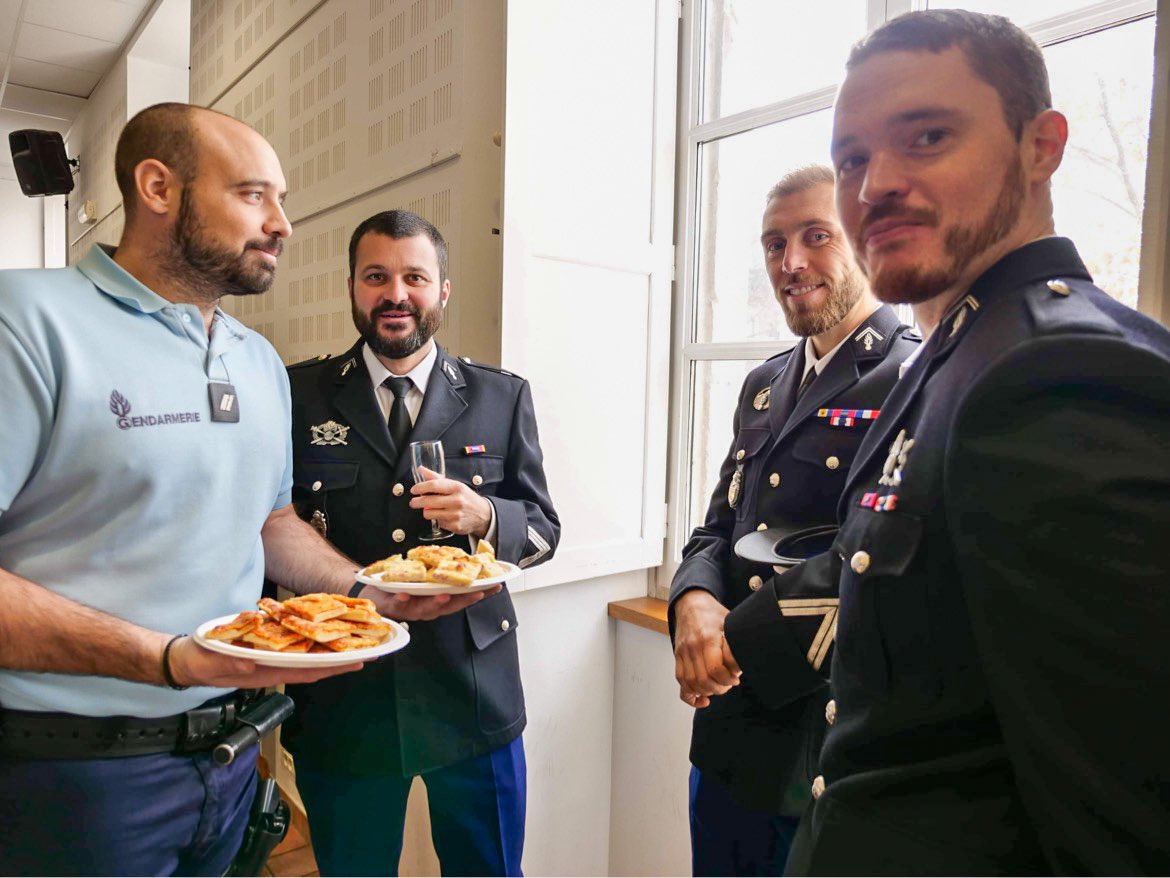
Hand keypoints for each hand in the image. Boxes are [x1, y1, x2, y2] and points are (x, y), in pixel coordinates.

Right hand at [168, 636, 362, 687]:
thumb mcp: (211, 664)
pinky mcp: (266, 646)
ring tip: (355, 641)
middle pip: (314, 664)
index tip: (355, 662)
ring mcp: (272, 657)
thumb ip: (230, 666)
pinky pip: (294, 643)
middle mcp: (274, 665)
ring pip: (307, 655)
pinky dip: (311, 638)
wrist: (187, 658)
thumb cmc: (199, 662)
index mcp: (265, 672)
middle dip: (341, 659)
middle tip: (370, 650)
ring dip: (331, 649)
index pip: (304, 671)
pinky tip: (324, 631)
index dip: (331, 667)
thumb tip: (251, 664)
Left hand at [358, 583, 502, 620]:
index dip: (480, 592)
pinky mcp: (391, 606)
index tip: (497, 585)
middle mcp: (427, 608)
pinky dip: (401, 600)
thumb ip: (441, 573)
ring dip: (435, 603)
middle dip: (464, 600)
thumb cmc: (402, 585)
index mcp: (438, 600)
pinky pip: (396, 605)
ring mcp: (410, 609)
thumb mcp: (425, 579)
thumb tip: (463, 559)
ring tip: (443, 595)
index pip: (463, 597)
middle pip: (449, 606)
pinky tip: (403, 594)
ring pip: (425, 609)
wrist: (373, 593)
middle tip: (478, 592)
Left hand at [409, 467, 492, 536]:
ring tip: (430, 509)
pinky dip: (437, 519)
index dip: (420, 487)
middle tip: (413, 502)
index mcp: (456, 487)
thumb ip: (437, 478)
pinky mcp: (455, 526)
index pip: (434, 485)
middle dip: (416, 502)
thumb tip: (420, 469)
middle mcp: (457, 500)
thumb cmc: (466, 497)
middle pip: (428, 501)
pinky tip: (443, 516)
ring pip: (429, 513)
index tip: (413, 490)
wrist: (483, 514)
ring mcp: (456, 514)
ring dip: (426, 511)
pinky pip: (437, 522)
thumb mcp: (455, 485)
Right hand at [674, 589, 739, 708]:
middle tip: (729, 684)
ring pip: (691, 683)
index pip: (715, 669)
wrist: (691, 604)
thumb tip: (745, 663)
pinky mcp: (678, 657)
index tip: (736, 678)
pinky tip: (702, 699)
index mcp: (708, 637)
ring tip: (718, 687)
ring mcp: (683, 652)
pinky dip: (690, 695)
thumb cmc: (713, 614)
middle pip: (703, 680)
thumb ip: (736, 644)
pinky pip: (680, 681)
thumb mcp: (730, 623)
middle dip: (719, 688)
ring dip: (706, 691)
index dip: (728, 679)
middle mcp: (692, 646)